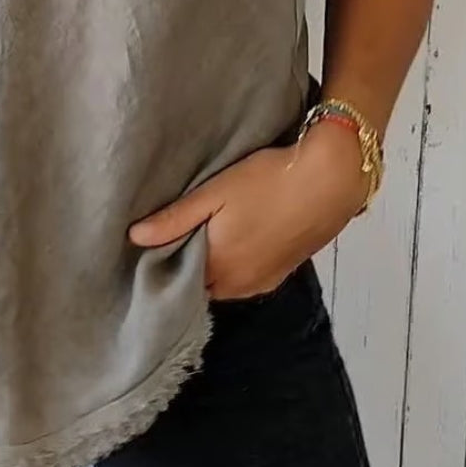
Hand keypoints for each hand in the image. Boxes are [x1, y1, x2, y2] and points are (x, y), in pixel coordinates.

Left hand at [128, 122, 368, 299]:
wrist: (331, 181)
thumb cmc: (268, 181)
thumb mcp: (216, 192)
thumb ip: (176, 218)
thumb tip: (134, 237)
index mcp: (218, 266)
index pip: (177, 281)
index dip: (163, 264)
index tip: (152, 245)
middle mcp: (239, 284)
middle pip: (201, 285)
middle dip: (186, 267)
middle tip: (175, 236)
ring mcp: (264, 281)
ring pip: (224, 284)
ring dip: (212, 267)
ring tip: (203, 235)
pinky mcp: (283, 272)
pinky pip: (247, 280)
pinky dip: (235, 268)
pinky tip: (235, 241)